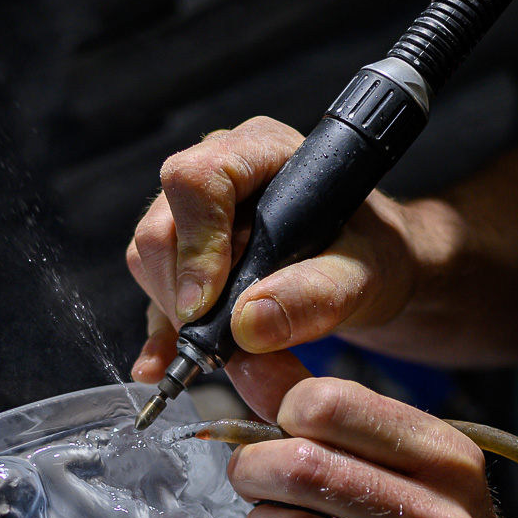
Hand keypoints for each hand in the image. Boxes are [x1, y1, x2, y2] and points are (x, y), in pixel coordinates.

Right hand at [127, 117, 422, 391]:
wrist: (366, 273)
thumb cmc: (370, 255)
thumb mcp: (362, 276)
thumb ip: (315, 294)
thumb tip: (247, 324)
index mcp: (260, 152)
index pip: (196, 182)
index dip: (196, 247)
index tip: (208, 308)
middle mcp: (216, 174)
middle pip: (161, 228)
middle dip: (183, 296)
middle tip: (221, 346)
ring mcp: (193, 216)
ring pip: (147, 261)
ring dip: (175, 317)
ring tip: (223, 354)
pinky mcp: (183, 257)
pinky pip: (152, 292)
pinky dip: (162, 335)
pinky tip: (165, 365)